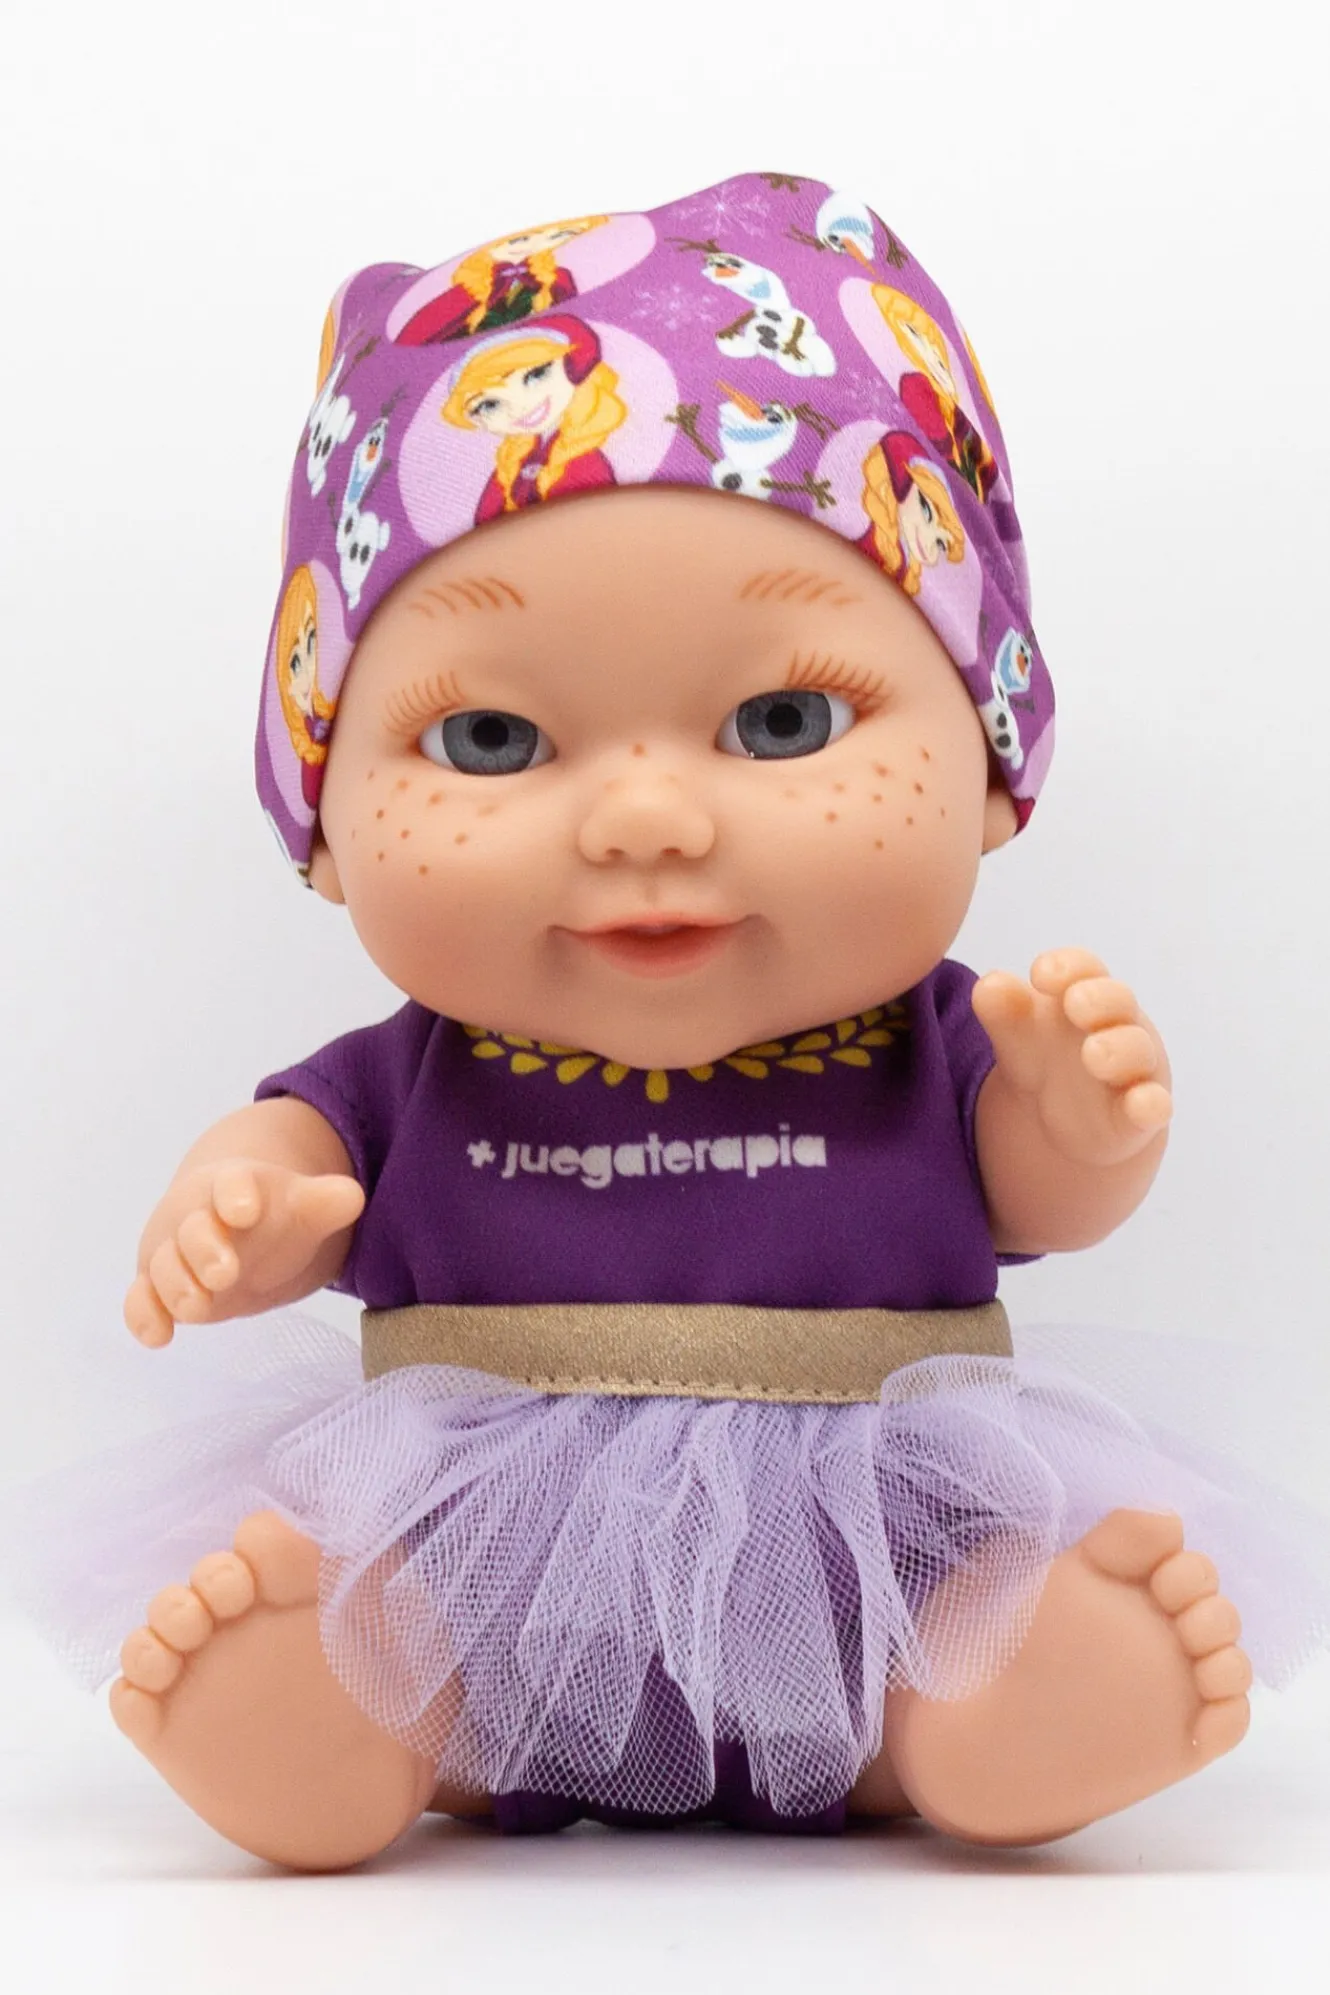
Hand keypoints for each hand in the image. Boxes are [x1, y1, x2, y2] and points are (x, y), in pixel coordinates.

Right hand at [124, 1159, 365, 1346]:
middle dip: (205, 1250)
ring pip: (165, 1265)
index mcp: (235, 1188)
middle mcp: (198, 1217)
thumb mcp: (302, 1209)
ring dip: (176, 1285)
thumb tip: (352, 1196)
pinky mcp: (157, 1287)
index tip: (245, 1211)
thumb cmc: (271, 1216)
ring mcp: (174, 1253)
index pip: (232, 1183)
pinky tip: (159, 1337)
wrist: (235, 1230)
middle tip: (225, 1273)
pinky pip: (141, 1299)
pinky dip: (144, 1315)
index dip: (236, 1194)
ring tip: (198, 1308)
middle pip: (194, 1229)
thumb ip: (326, 1203)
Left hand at [972, 948, 1171, 1169]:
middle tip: (1075, 1004)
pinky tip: (1144, 1106)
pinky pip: (1153, 1104)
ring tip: (1095, 1054)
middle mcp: (1115, 1023)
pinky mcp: (1140, 1112)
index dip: (1065, 967)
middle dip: (1099, 999)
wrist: (1064, 1117)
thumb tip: (989, 985)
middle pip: (1117, 1000)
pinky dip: (1150, 1105)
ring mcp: (1133, 1067)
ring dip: (1120, 1050)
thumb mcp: (1016, 1034)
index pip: (1082, 968)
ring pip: (1137, 1050)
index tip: (1040, 975)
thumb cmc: (1043, 1055)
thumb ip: (1001, 1010)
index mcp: (1083, 992)